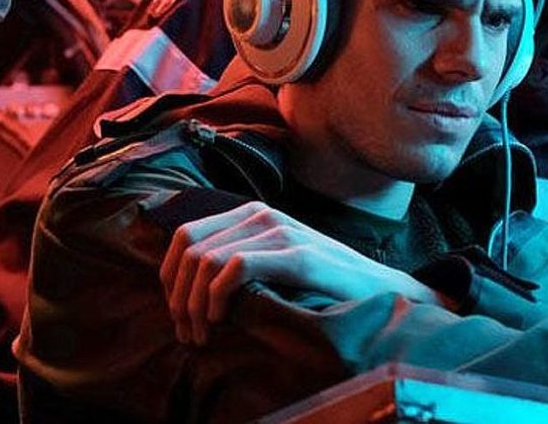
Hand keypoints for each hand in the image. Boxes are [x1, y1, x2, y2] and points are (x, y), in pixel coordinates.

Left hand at [159, 201, 440, 344]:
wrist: (377, 289)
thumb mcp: (271, 264)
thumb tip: (183, 290)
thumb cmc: (321, 284)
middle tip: (188, 334)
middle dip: (177, 296)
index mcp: (249, 214)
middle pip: (189, 249)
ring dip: (194, 304)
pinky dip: (217, 296)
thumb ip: (234, 261)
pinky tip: (222, 319)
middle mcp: (260, 215)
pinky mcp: (296, 255)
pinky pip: (235, 268)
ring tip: (202, 335)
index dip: (170, 277)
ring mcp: (279, 231)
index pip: (184, 235)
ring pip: (206, 260)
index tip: (177, 315)